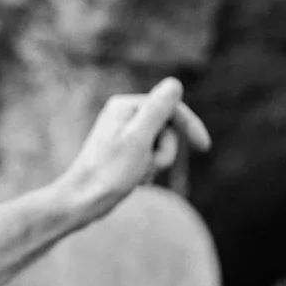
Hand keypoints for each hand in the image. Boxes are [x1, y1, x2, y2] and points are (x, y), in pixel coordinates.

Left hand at [54, 78, 210, 219]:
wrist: (81, 201)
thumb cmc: (109, 172)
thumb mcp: (139, 139)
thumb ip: (157, 110)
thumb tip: (175, 83)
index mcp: (125, 106)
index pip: (170, 107)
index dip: (189, 126)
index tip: (204, 148)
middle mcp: (122, 114)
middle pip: (166, 128)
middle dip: (165, 152)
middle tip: (148, 167)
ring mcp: (121, 132)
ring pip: (159, 145)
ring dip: (156, 163)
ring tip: (138, 175)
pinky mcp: (121, 150)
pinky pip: (148, 156)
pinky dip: (147, 170)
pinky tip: (134, 181)